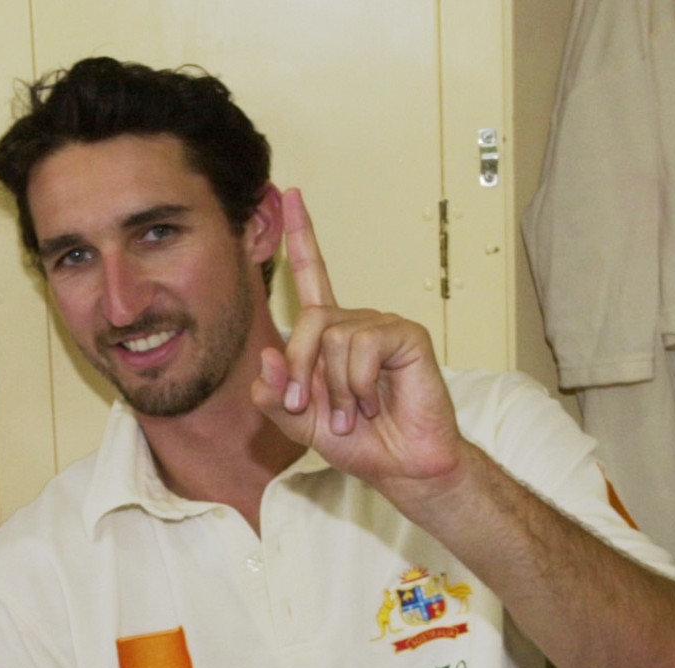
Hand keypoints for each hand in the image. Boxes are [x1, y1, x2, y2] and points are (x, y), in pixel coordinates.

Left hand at [249, 188, 468, 511]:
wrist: (399, 465)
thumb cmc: (356, 442)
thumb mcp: (297, 421)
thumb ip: (272, 394)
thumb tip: (268, 356)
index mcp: (329, 334)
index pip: (313, 274)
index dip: (301, 235)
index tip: (290, 195)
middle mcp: (354, 322)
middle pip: (309, 321)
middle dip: (301, 371)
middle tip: (312, 409)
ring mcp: (381, 326)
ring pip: (333, 337)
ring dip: (334, 386)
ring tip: (353, 412)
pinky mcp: (406, 335)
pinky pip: (363, 345)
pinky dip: (358, 382)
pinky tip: (373, 401)